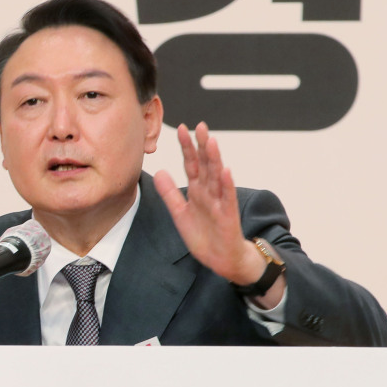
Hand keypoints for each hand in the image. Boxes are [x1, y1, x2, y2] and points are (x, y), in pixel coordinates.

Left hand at [153, 122, 273, 296]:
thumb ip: (169, 193)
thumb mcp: (180, 213)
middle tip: (200, 126)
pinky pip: (228, 198)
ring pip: (217, 177)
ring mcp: (220, 202)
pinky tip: (226, 171)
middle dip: (202, 146)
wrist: (221, 259)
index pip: (191, 164)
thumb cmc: (204, 235)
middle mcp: (209, 192)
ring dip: (215, 160)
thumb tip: (158, 171)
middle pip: (206, 165)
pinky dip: (227, 185)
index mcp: (197, 190)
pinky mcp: (228, 216)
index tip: (181, 128)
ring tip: (211, 142)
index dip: (186, 147)